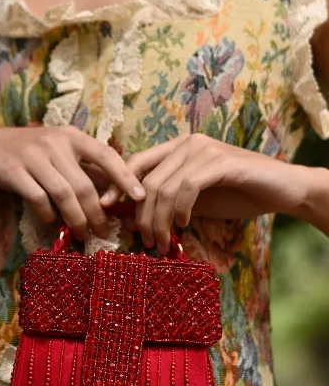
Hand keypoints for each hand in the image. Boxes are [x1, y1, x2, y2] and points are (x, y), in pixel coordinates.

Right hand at [0, 126, 145, 239]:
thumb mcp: (56, 152)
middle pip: (84, 185)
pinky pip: (38, 198)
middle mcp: (54, 143)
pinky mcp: (13, 171)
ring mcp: (32, 156)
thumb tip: (115, 195)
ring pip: (64, 194)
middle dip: (97, 213)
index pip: (105, 154)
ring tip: (82, 234)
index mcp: (70, 136)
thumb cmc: (26, 153)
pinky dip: (47, 215)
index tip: (139, 196)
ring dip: (76, 219)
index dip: (124, 176)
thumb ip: (81, 168)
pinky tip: (50, 223)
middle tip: (103, 232)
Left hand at [100, 134, 310, 252]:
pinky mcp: (221, 162)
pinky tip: (185, 224)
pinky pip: (187, 187)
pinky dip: (181, 210)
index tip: (104, 209)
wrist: (281, 190)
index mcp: (176, 148)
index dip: (116, 186)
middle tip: (145, 241)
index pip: (135, 163)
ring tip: (162, 242)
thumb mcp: (191, 201)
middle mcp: (187, 143)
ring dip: (159, 221)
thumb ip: (164, 204)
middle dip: (140, 216)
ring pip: (163, 187)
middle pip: (145, 180)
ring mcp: (204, 149)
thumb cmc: (236, 194)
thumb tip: (128, 219)